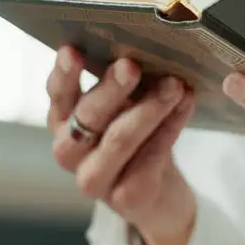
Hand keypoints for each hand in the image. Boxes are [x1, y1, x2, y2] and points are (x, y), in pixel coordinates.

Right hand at [46, 50, 196, 244]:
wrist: (160, 196)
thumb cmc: (138, 140)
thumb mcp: (125, 108)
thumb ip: (125, 84)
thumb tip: (140, 47)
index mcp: (63, 123)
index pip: (58, 94)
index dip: (64, 74)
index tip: (72, 50)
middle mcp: (70, 152)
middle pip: (87, 116)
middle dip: (111, 88)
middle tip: (131, 66)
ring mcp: (94, 179)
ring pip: (119, 139)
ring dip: (148, 108)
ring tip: (174, 85)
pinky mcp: (126, 197)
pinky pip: (151, 155)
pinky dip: (171, 125)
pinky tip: (186, 103)